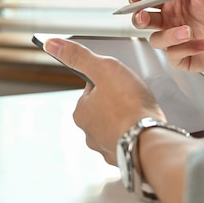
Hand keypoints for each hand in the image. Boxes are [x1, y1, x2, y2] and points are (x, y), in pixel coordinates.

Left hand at [44, 38, 164, 165]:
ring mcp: (107, 147)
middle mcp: (89, 133)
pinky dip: (134, 134)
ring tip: (140, 113)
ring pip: (115, 126)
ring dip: (125, 119)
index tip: (120, 82)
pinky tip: (143, 129)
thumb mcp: (104, 69)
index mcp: (81, 113)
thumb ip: (79, 56)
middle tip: (132, 97)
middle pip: (102, 108)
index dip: (107, 81)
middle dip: (116, 102)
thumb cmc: (129, 105)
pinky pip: (128, 141)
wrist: (151, 140)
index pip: (91, 89)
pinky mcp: (125, 158)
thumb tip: (52, 44)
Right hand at [131, 0, 203, 72]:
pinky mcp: (183, 58)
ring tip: (188, 31)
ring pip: (156, 39)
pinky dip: (186, 48)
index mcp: (173, 2)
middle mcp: (172, 21)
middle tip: (144, 17)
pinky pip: (172, 55)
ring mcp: (176, 41)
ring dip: (169, 35)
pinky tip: (203, 44)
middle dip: (138, 18)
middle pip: (142, 20)